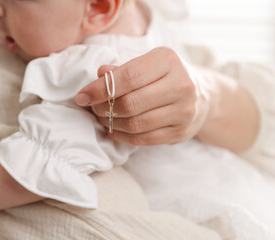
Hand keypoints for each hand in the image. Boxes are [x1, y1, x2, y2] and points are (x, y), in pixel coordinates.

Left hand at [76, 47, 210, 145]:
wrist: (202, 95)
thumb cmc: (164, 76)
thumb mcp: (147, 63)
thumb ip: (122, 69)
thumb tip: (99, 74)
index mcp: (168, 61)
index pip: (128, 77)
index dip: (100, 88)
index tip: (82, 96)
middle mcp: (181, 85)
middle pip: (130, 103)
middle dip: (103, 108)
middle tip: (93, 108)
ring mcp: (184, 111)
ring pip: (136, 124)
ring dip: (111, 123)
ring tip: (102, 117)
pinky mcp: (181, 132)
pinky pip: (144, 139)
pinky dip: (122, 136)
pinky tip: (114, 129)